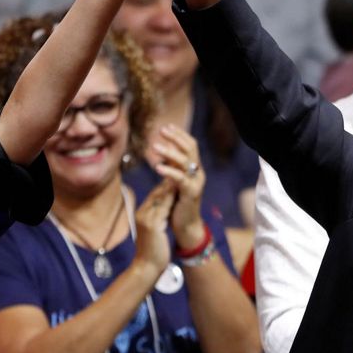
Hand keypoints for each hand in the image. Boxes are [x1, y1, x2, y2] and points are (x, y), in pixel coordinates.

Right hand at [132, 179, 174, 273]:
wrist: (146, 268)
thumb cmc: (152, 253)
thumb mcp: (155, 233)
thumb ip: (158, 221)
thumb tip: (164, 214)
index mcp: (142, 215)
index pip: (155, 196)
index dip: (166, 186)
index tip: (176, 177)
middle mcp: (142, 214)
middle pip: (156, 193)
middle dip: (168, 182)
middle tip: (180, 170)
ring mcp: (146, 219)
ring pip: (159, 197)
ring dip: (170, 186)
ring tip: (181, 175)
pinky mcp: (152, 225)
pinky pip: (163, 207)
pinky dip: (171, 198)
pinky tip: (179, 191)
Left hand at [148, 124, 206, 248]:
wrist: (185, 226)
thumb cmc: (177, 204)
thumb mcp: (174, 182)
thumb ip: (173, 167)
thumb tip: (165, 150)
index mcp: (194, 169)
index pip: (190, 145)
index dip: (179, 134)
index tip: (166, 126)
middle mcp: (198, 173)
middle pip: (190, 148)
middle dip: (176, 137)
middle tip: (161, 130)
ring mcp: (196, 183)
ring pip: (184, 161)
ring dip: (169, 152)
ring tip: (154, 146)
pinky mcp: (191, 193)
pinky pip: (180, 179)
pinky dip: (169, 172)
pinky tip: (157, 168)